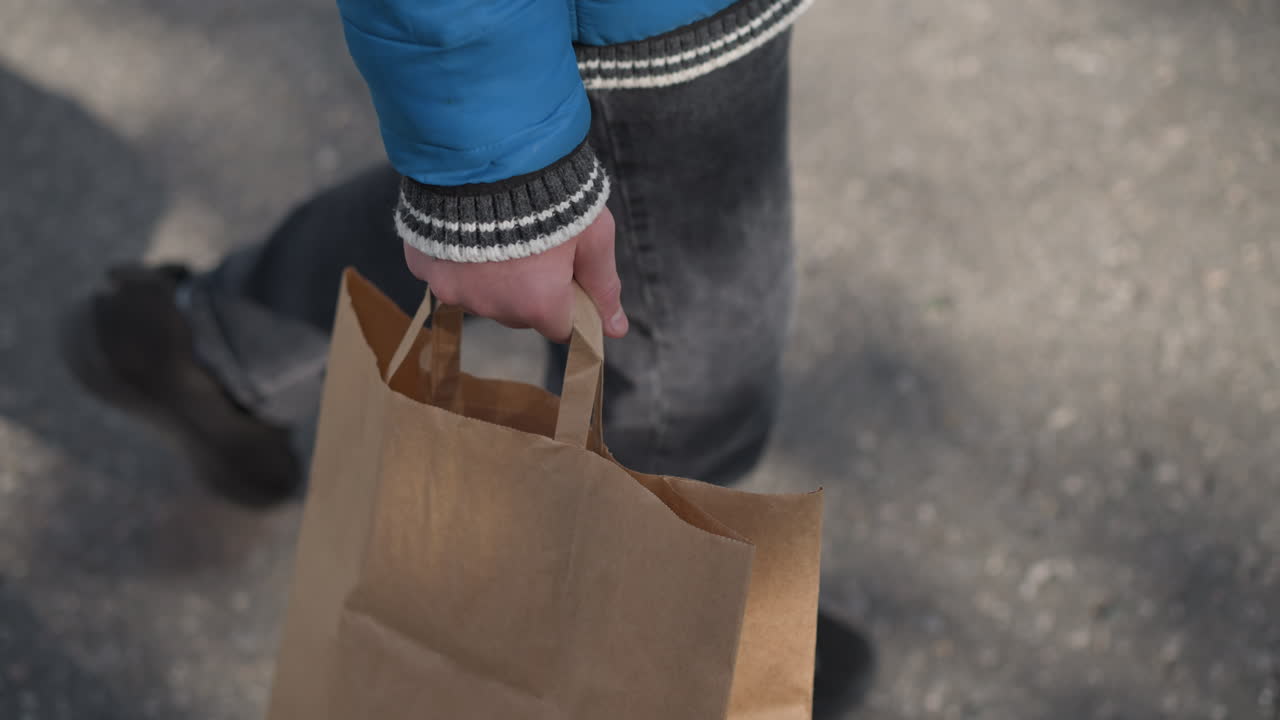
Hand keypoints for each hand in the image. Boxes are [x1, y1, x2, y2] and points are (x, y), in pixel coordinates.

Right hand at [403, 207, 627, 341]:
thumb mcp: (593, 235)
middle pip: (519, 313)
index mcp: (536, 302)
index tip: (567, 271)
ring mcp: (452, 288)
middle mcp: (491, 306)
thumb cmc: (550, 190)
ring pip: (481, 295)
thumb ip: (604, 285)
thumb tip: (617, 330)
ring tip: (500, 227)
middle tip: (536, 240)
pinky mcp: (423, 267)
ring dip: (492, 274)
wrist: (484, 146)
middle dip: (530, 287)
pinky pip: (445, 273)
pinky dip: (456, 257)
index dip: (569, 301)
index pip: (561, 327)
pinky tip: (467, 226)